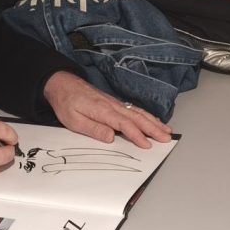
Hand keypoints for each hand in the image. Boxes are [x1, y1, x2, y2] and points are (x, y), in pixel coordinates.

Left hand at [42, 72, 171, 148]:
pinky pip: (134, 109)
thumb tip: (112, 137)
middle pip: (137, 117)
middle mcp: (112, 105)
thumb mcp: (73, 120)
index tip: (147, 145)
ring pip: (138, 112)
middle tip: (167, 138)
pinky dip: (147, 115)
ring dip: (154, 122)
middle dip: (153, 128)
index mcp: (102, 110)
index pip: (124, 124)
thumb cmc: (66, 103)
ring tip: (167, 131)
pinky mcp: (115, 103)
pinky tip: (154, 120)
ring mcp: (115, 103)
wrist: (62, 84)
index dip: (137, 135)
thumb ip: (93, 129)